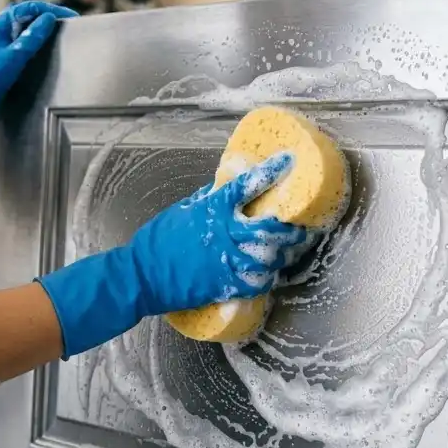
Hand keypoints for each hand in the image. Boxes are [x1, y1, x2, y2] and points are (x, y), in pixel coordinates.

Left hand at [0, 0, 78, 171]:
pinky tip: (44, 50)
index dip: (51, 9)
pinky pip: (22, 41)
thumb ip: (32, 38)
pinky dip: (35, 42)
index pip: (30, 7)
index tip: (69, 16)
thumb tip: (48, 19)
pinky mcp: (2, 54)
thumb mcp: (14, 57)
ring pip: (25, 28)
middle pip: (28, 15)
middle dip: (49, 17)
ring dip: (42, 29)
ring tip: (60, 35)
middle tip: (67, 24)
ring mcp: (0, 41)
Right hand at [37, 153, 306, 356]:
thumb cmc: (159, 240)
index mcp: (213, 209)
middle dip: (292, 226)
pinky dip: (272, 275)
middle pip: (271, 226)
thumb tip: (229, 186)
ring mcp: (228, 261)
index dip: (271, 172)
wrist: (142, 275)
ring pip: (271, 255)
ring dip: (287, 252)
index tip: (288, 162)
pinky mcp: (227, 284)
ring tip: (296, 249)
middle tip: (305, 225)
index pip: (248, 184)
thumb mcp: (183, 210)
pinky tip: (278, 271)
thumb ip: (209, 199)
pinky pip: (259, 280)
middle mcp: (226, 233)